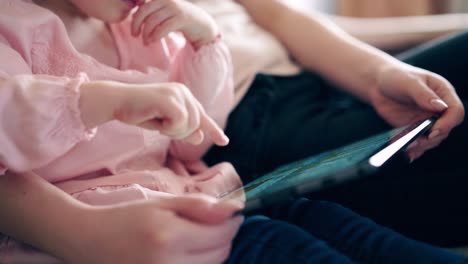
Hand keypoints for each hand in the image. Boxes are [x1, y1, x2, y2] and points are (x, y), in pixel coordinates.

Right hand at [64, 194, 242, 263]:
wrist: (89, 240)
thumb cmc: (126, 217)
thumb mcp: (161, 204)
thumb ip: (197, 206)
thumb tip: (233, 208)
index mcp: (170, 237)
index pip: (220, 236)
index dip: (232, 224)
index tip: (234, 215)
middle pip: (219, 255)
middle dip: (224, 238)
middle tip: (215, 225)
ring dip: (213, 253)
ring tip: (198, 238)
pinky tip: (189, 253)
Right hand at [79, 81, 228, 145]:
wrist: (118, 102)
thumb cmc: (139, 112)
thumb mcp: (164, 125)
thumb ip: (182, 129)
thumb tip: (200, 137)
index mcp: (184, 95)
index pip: (202, 116)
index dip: (213, 129)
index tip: (223, 141)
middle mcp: (184, 91)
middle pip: (196, 124)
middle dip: (180, 133)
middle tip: (161, 127)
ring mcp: (178, 93)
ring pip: (190, 125)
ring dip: (173, 131)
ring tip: (157, 121)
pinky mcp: (171, 99)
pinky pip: (180, 123)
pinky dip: (168, 127)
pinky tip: (155, 119)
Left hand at [131, 0, 218, 46]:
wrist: (202, 25)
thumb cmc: (180, 20)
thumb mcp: (165, 12)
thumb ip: (152, 11)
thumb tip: (134, 17)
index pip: (141, 5)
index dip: (134, 17)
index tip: (134, 29)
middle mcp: (167, 0)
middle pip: (144, 11)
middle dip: (136, 24)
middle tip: (134, 35)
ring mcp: (175, 8)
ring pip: (153, 20)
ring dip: (146, 33)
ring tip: (145, 42)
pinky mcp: (182, 18)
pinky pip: (164, 27)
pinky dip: (156, 36)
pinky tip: (153, 41)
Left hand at [369, 63, 464, 160]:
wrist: (377, 84)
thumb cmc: (396, 77)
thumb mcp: (409, 83)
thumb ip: (424, 95)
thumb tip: (441, 107)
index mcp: (443, 93)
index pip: (455, 111)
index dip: (447, 123)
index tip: (433, 130)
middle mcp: (438, 109)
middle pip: (445, 129)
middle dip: (432, 138)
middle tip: (415, 142)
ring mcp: (426, 120)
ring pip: (432, 139)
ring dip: (422, 146)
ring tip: (407, 148)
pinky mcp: (414, 129)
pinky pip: (418, 143)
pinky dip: (414, 150)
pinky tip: (407, 155)